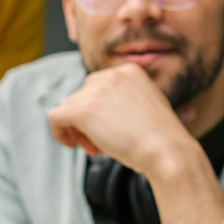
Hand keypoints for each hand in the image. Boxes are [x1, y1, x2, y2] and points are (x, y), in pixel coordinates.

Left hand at [47, 63, 195, 175]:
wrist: (168, 152)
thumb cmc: (162, 140)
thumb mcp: (147, 109)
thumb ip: (124, 103)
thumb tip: (100, 115)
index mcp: (130, 71)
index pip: (99, 87)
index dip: (100, 111)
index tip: (111, 130)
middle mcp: (111, 74)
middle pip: (82, 96)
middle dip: (88, 121)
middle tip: (101, 143)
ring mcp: (95, 90)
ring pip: (69, 108)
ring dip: (78, 130)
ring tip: (97, 148)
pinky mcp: (81, 110)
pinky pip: (55, 118)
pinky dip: (58, 132)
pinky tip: (72, 145)